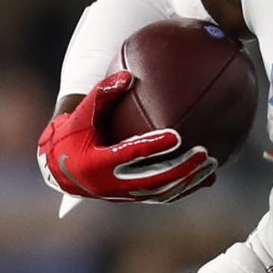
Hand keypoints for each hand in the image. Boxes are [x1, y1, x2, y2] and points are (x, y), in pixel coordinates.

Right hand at [36, 72, 217, 203]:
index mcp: (97, 163)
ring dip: (188, 180)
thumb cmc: (73, 135)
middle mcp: (112, 184)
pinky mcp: (133, 198)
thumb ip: (102, 94)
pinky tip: (207, 178)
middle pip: (153, 180)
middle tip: (203, 153)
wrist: (61, 169)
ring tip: (211, 164)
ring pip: (162, 193)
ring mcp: (124, 194)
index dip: (154, 146)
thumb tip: (127, 75)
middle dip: (181, 169)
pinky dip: (185, 188)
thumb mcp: (81, 114)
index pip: (130, 154)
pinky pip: (163, 196)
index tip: (177, 135)